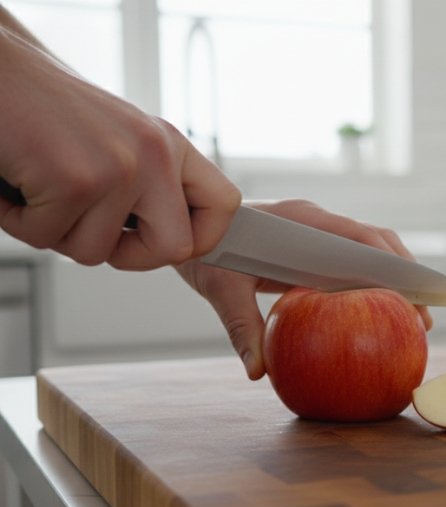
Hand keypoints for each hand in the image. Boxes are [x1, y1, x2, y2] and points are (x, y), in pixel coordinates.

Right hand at [0, 26, 239, 268]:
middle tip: (90, 230)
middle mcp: (155, 154)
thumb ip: (150, 186)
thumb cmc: (46, 110)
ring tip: (40, 188)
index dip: (199, 240)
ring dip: (55, 231)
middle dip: (127, 256)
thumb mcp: (120, 142)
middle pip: (174, 249)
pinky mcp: (75, 179)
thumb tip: (171, 244)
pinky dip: (18, 219)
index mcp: (171, 146)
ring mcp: (119, 167)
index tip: (159, 240)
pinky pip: (46, 236)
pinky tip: (15, 181)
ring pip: (95, 251)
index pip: (224, 208)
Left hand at [175, 200, 433, 379]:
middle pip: (378, 243)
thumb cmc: (205, 251)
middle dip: (406, 277)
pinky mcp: (313, 246)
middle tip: (423, 319)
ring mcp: (318, 231)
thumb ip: (242, 327)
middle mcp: (318, 222)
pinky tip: (379, 313)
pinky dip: (372, 284)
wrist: (187, 225)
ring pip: (370, 251)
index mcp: (304, 221)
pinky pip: (351, 261)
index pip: (363, 237)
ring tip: (413, 319)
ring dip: (394, 280)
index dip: (394, 265)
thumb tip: (258, 372)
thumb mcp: (221, 288)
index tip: (415, 296)